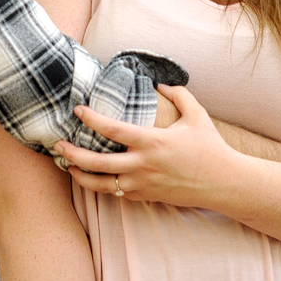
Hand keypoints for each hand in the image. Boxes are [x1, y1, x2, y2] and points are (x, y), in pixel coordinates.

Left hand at [55, 84, 241, 206]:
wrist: (223, 184)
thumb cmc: (210, 147)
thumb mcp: (197, 114)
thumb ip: (178, 94)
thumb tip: (160, 84)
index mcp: (152, 142)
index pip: (112, 130)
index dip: (91, 119)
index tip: (77, 110)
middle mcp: (142, 165)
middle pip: (97, 164)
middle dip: (72, 154)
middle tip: (57, 144)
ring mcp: (142, 184)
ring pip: (101, 185)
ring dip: (80, 175)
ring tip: (66, 164)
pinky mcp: (145, 197)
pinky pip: (116, 193)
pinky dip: (100, 185)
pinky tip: (90, 177)